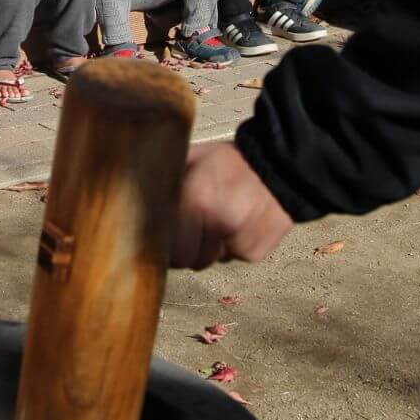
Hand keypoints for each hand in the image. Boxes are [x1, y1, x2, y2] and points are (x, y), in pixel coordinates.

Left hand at [171, 142, 295, 269]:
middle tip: (196, 225)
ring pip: (211, 260)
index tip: (168, 235)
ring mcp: (238, 241)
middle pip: (188, 260)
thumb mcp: (193, 159)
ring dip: (211, 247)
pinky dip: (234, 246)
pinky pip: (233, 257)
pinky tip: (241, 223)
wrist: (281, 166)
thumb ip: (167, 181)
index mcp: (197, 199)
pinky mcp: (255, 252)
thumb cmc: (231, 161)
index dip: (167, 243)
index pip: (169, 248)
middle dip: (188, 247)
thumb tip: (138, 203)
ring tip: (220, 219)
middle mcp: (217, 223)